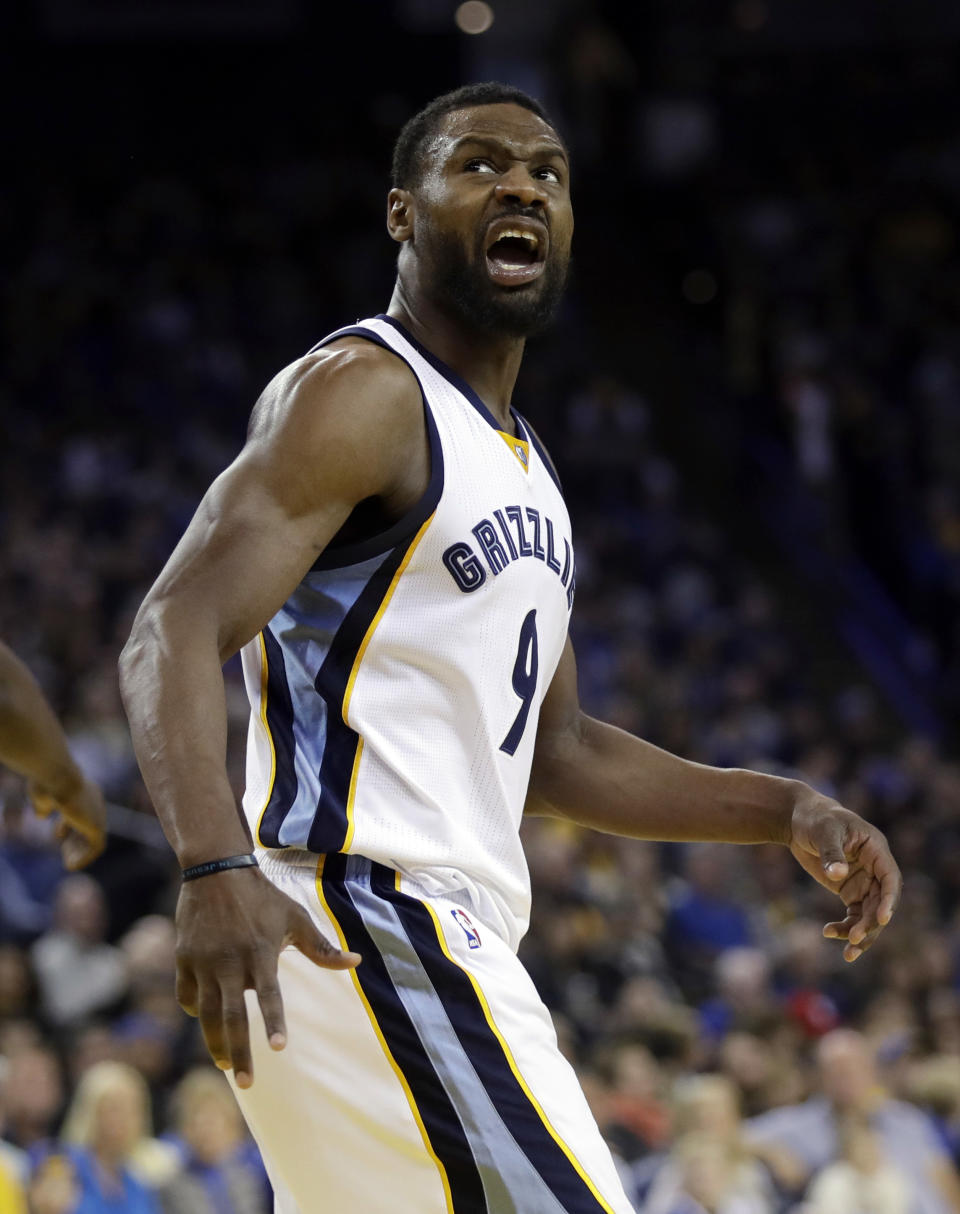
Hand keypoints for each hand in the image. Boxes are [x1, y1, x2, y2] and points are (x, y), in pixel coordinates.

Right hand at [30, 772, 106, 869]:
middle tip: (66, 854)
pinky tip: (72, 865)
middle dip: (76, 841)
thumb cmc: (47, 783)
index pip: (81, 812)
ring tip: (69, 864)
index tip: (58, 834)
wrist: (60, 777)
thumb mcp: (42, 795)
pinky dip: (86, 857)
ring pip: (94, 838)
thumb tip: (42, 816)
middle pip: (89, 826)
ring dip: (81, 852)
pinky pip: (97, 847)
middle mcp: (94, 801)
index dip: (69, 826)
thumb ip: (43, 806)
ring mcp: (97, 813)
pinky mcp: (97, 826)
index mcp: (84, 790)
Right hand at [175, 865, 360, 1086]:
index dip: (273, 1022)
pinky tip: (203, 1021)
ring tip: (224, 1064)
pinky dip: (194, 1010)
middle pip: (232, 1017)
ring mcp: (203, 962)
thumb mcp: (295, 918)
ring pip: (205, 1013)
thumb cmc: (262, 897)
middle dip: (239, 1052)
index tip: (279, 1048)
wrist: (216, 870)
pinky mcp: (184, 959)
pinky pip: (186, 995)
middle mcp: (230, 962)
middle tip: (246, 1081)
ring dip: (214, 1042)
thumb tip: (356, 962)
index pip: (269, 996)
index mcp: (260, 953)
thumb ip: (321, 947)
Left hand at [788, 787, 901, 961]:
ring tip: (848, 954)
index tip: (882, 919)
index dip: (889, 900)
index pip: (890, 878)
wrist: (797, 819)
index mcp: (876, 849)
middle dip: (871, 924)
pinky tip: (829, 933)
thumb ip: (832, 852)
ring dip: (860, 934)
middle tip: (854, 939)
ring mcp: (863, 882)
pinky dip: (845, 927)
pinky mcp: (849, 891)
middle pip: (881, 902)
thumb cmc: (815, 818)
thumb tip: (838, 874)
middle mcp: (874, 869)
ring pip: (869, 914)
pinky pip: (853, 915)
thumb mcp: (823, 830)